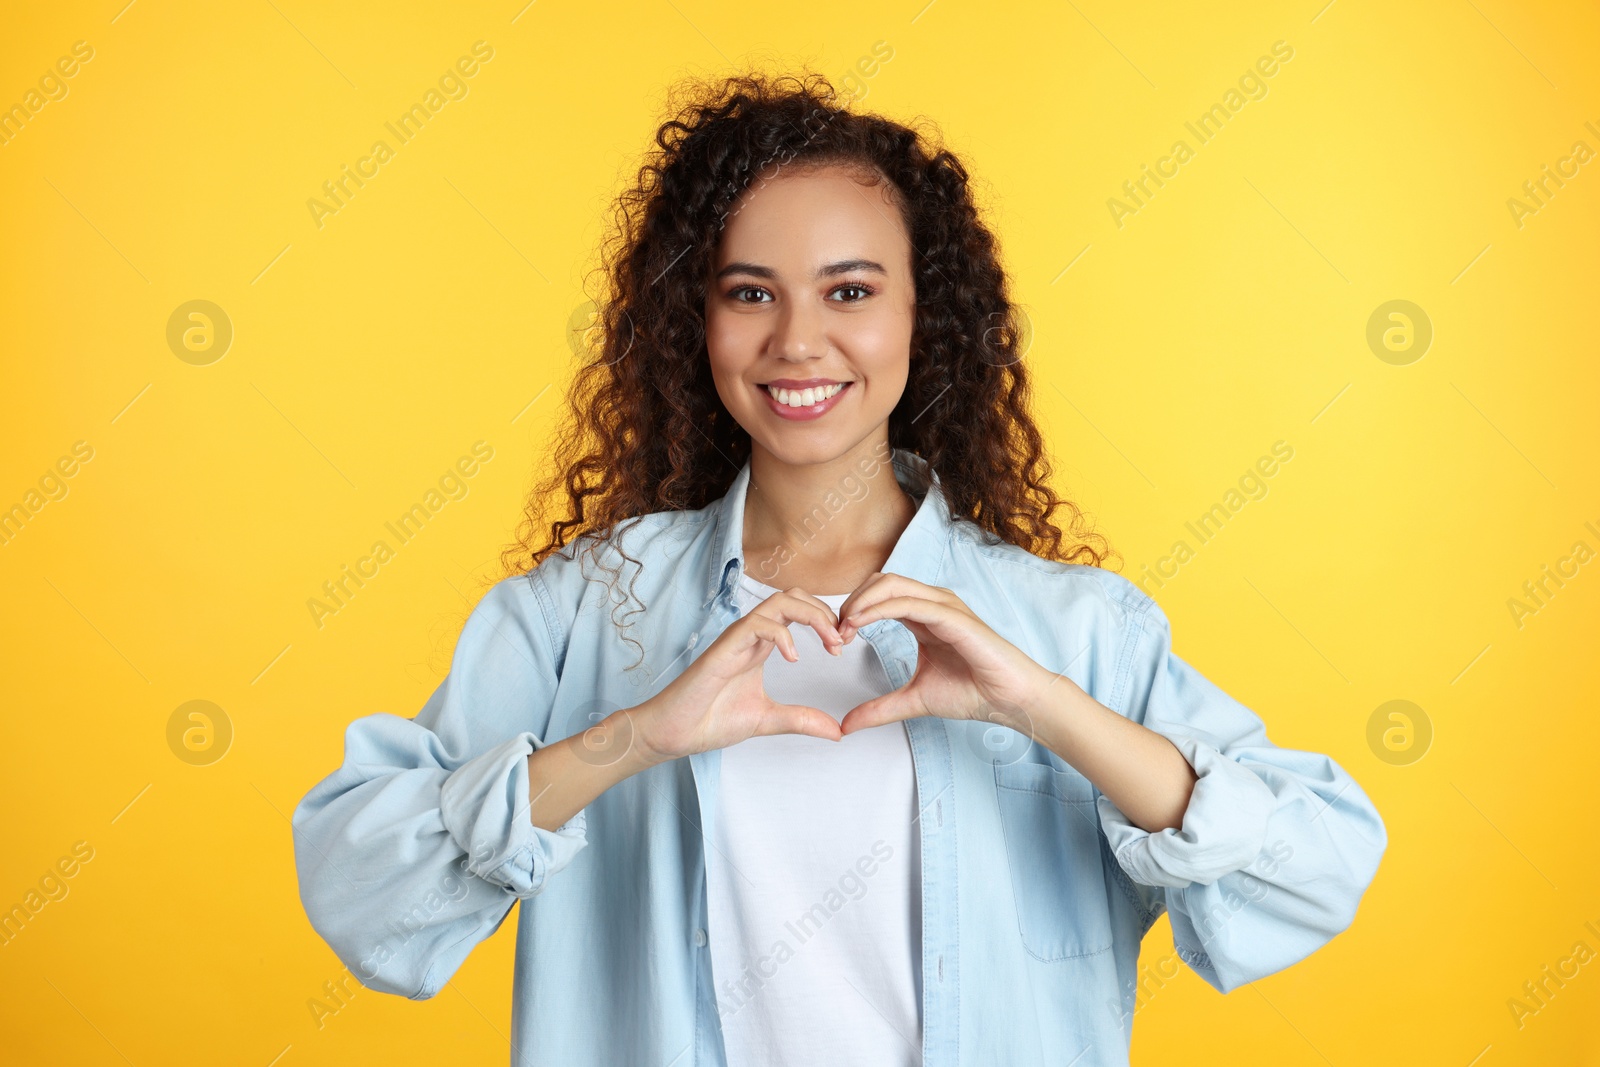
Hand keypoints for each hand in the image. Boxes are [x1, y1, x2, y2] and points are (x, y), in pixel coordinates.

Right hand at [632, 587, 846, 763]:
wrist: (676, 732)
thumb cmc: (712, 720)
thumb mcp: (769, 720)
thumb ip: (802, 720)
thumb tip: (837, 731)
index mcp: (761, 645)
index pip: (798, 611)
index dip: (826, 622)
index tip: (842, 647)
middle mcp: (751, 635)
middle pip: (794, 597)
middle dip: (824, 612)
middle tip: (842, 641)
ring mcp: (738, 638)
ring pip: (779, 601)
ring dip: (812, 615)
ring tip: (829, 643)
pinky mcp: (725, 647)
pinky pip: (757, 624)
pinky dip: (782, 635)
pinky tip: (793, 658)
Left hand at [834, 572, 1048, 735]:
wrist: (1009, 700)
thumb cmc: (973, 693)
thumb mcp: (914, 700)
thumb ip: (879, 709)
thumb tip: (845, 725)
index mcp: (924, 616)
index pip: (880, 595)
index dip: (853, 610)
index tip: (836, 640)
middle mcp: (933, 603)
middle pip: (881, 581)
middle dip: (853, 601)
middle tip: (835, 633)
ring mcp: (944, 606)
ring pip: (892, 585)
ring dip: (861, 602)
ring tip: (843, 627)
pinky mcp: (953, 616)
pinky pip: (909, 603)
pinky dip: (880, 609)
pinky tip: (860, 624)